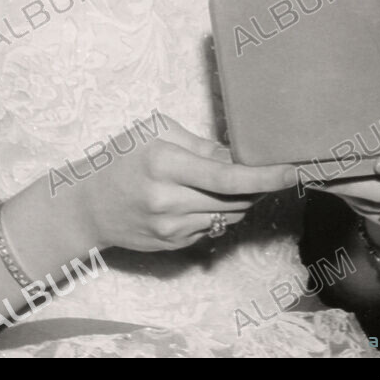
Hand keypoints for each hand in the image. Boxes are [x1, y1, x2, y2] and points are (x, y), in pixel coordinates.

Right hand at [74, 113, 294, 252]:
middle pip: (235, 199)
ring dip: (239, 200)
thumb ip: (199, 145)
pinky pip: (212, 228)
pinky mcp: (173, 246)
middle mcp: (169, 200)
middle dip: (257, 185)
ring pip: (228, 215)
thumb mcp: (154, 133)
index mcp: (164, 163)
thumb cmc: (121, 158)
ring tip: (226, 182)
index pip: (226, 176)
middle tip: (265, 169)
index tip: (292, 171)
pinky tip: (201, 200)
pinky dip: (218, 213)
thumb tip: (239, 156)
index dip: (264, 176)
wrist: (87, 205)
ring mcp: (171, 228)